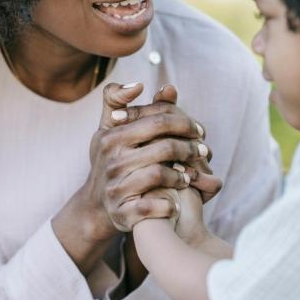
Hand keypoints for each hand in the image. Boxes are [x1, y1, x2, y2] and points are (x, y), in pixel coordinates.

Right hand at [80, 82, 212, 234]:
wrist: (95, 206)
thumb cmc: (110, 159)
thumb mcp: (111, 129)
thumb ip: (125, 103)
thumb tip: (151, 86)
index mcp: (111, 136)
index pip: (157, 120)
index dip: (184, 123)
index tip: (199, 130)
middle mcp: (111, 160)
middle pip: (163, 147)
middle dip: (190, 147)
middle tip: (205, 150)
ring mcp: (116, 187)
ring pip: (159, 175)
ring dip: (183, 175)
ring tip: (192, 175)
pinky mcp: (122, 212)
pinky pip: (152, 206)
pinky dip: (169, 205)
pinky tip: (177, 202)